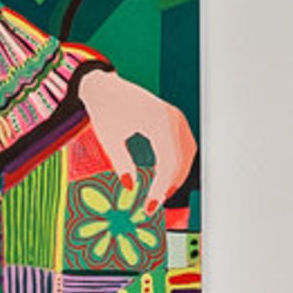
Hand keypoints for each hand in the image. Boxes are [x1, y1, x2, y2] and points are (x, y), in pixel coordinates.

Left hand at [77, 64, 196, 208]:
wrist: (106, 87)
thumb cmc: (105, 108)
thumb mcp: (109, 139)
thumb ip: (121, 163)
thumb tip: (131, 186)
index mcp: (157, 120)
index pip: (168, 161)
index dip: (160, 187)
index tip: (149, 205)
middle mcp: (172, 117)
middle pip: (181, 160)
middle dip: (169, 185)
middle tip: (153, 203)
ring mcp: (176, 117)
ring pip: (187, 154)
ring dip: (177, 176)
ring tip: (160, 194)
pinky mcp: (175, 119)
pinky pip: (185, 146)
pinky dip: (179, 163)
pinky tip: (166, 177)